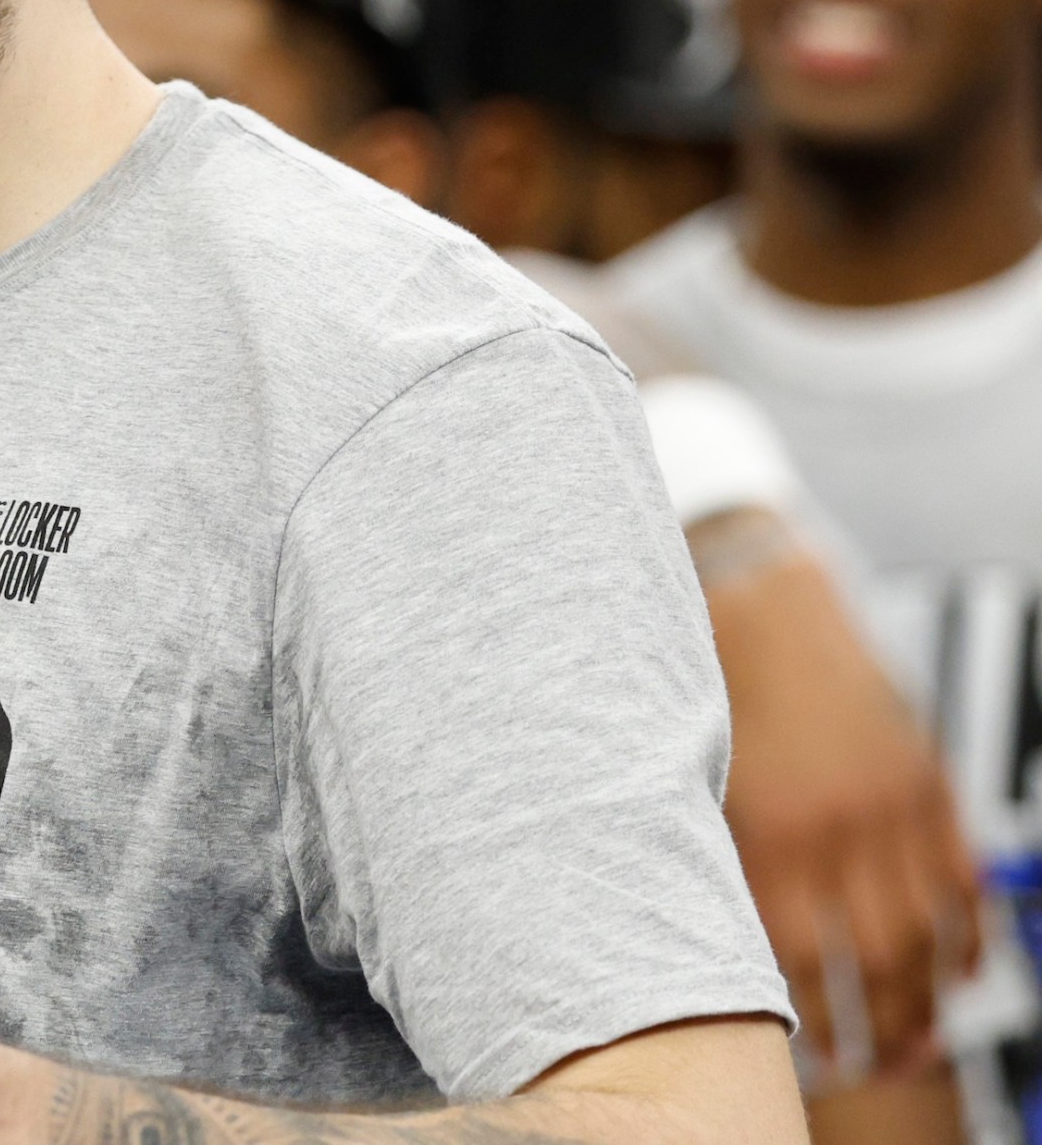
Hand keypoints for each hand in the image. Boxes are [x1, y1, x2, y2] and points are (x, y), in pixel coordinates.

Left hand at [703, 535, 978, 1079]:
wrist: (756, 595)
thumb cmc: (706, 688)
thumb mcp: (696, 783)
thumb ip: (721, 860)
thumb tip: (730, 944)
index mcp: (770, 830)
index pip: (801, 960)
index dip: (807, 1020)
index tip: (805, 1056)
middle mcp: (841, 825)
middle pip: (877, 961)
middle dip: (877, 1030)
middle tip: (868, 1068)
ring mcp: (895, 805)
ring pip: (929, 932)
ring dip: (927, 1001)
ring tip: (913, 1045)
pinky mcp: (928, 781)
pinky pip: (962, 880)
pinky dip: (968, 936)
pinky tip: (957, 974)